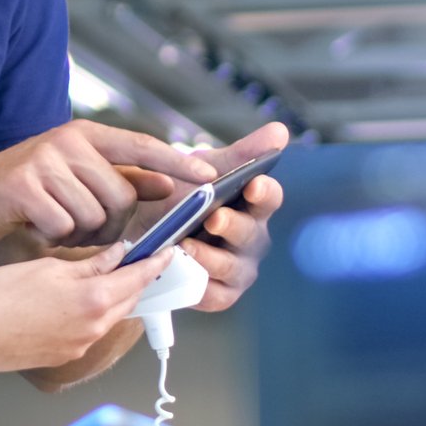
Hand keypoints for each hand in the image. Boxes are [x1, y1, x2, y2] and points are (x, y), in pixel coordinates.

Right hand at [0, 120, 210, 249]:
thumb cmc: (26, 192)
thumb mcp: (75, 178)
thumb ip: (119, 179)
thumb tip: (164, 183)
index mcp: (85, 135)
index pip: (142, 145)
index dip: (176, 162)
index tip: (209, 175)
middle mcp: (67, 141)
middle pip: (121, 197)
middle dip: (109, 224)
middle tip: (81, 226)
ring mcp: (43, 160)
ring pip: (93, 216)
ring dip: (79, 233)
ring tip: (56, 224)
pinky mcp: (22, 185)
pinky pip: (62, 225)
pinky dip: (54, 237)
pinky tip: (38, 228)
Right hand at [0, 243, 171, 371]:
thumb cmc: (2, 298)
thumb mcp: (49, 268)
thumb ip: (90, 265)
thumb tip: (117, 256)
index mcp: (94, 300)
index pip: (138, 278)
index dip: (155, 264)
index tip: (167, 253)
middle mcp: (95, 327)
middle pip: (129, 300)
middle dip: (137, 281)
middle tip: (140, 262)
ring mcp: (82, 345)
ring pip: (111, 316)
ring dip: (115, 297)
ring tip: (107, 278)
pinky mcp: (66, 354)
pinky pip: (92, 330)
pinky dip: (95, 313)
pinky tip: (78, 301)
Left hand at [176, 123, 288, 312]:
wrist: (145, 228)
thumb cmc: (185, 197)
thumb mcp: (206, 170)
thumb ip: (241, 154)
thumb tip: (280, 131)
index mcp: (253, 206)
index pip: (268, 197)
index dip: (263, 191)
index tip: (254, 183)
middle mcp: (251, 238)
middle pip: (250, 234)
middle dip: (233, 226)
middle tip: (214, 218)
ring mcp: (237, 268)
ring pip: (232, 267)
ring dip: (210, 257)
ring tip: (187, 245)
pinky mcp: (220, 294)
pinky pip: (214, 294)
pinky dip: (198, 284)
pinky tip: (182, 273)